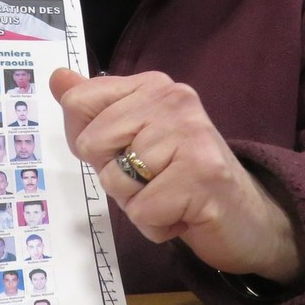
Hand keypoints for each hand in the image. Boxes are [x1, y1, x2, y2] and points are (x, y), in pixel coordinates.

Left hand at [50, 69, 303, 283]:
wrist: (248, 218)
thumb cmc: (182, 177)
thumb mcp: (134, 136)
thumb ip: (95, 107)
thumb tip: (57, 77)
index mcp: (154, 85)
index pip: (81, 102)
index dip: (91, 141)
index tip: (128, 151)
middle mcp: (175, 100)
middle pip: (93, 143)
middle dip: (115, 175)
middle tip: (155, 179)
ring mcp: (191, 135)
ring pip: (115, 181)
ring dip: (137, 204)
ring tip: (170, 196)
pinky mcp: (202, 176)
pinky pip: (141, 212)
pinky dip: (156, 226)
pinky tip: (183, 215)